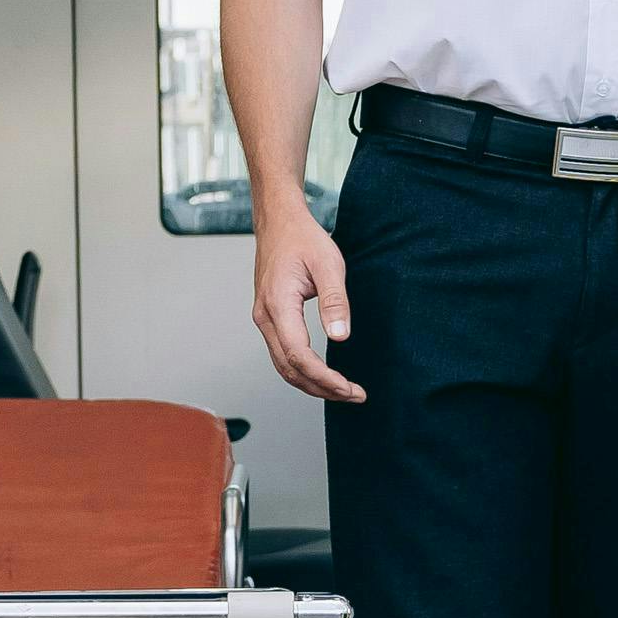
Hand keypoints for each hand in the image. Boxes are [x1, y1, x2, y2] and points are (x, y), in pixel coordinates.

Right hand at [250, 213, 362, 402]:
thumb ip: (335, 300)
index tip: (349, 388)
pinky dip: (303, 371)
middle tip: (354, 395)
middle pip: (289, 369)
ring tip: (342, 390)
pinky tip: (323, 374)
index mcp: (278, 304)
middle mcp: (265, 317)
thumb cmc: (303, 239)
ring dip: (312, 383)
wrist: (278, 221)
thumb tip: (340, 336)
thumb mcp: (329, 264)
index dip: (324, 378)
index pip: (298, 356)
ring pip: (283, 366)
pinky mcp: (269, 318)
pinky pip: (282, 354)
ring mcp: (264, 319)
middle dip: (321, 388)